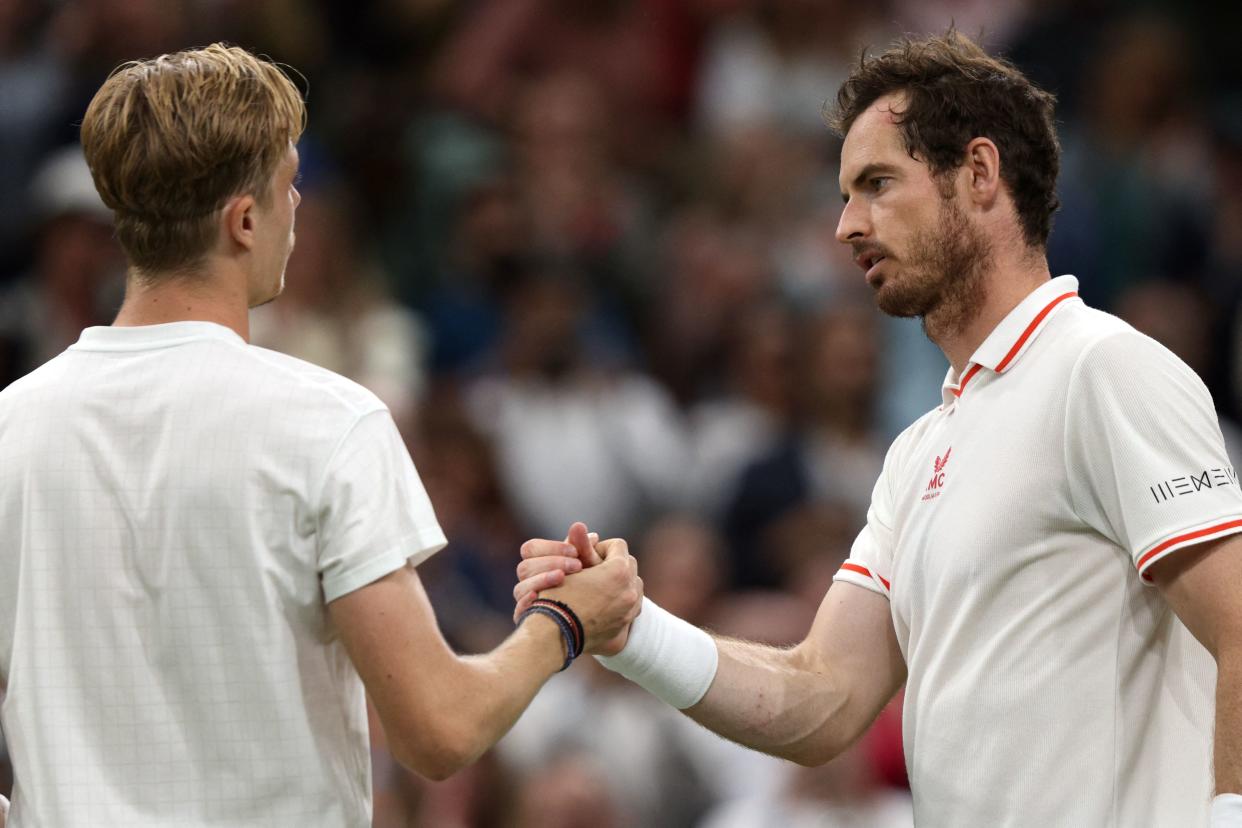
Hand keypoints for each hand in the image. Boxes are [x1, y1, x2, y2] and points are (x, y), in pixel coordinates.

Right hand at [513, 522, 599, 621]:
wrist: (590, 625)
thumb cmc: (593, 591)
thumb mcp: (591, 568)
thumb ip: (584, 548)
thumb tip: (579, 526)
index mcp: (538, 566)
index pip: (530, 548)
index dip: (552, 547)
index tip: (575, 551)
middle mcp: (529, 584)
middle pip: (524, 567)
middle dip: (552, 563)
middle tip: (578, 566)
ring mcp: (527, 603)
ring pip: (519, 589)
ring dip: (542, 580)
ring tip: (563, 578)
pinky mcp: (530, 623)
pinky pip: (519, 613)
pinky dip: (528, 604)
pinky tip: (540, 598)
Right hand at [540, 537, 641, 655]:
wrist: (554, 635)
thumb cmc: (556, 596)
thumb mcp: (567, 567)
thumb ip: (579, 546)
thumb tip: (579, 525)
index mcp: (619, 571)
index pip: (618, 546)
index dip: (601, 548)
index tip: (588, 556)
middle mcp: (631, 590)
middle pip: (629, 566)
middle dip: (613, 566)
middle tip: (594, 572)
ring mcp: (630, 611)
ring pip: (633, 587)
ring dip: (620, 585)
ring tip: (599, 589)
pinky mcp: (625, 628)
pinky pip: (630, 607)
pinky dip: (620, 604)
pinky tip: (602, 606)